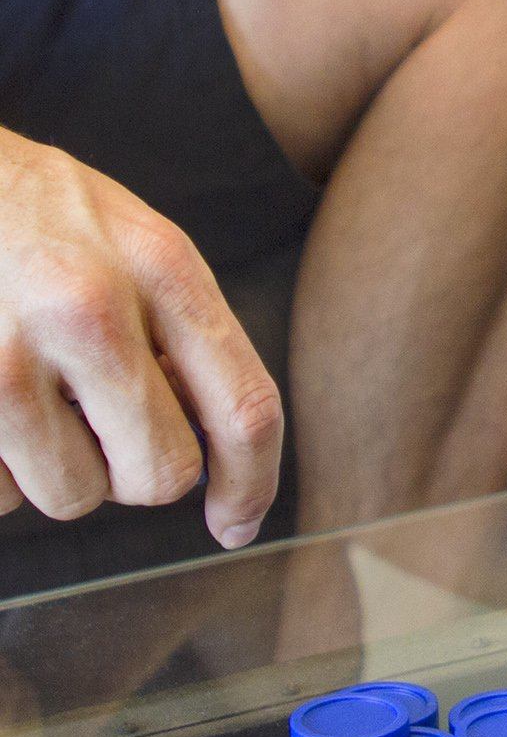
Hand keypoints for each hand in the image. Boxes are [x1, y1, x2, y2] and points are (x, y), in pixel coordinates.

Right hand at [0, 131, 281, 546]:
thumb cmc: (34, 214)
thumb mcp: (133, 239)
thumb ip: (182, 329)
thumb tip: (214, 444)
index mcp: (160, 267)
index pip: (244, 405)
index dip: (252, 483)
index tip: (236, 523)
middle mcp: (89, 311)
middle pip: (160, 474)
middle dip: (136, 471)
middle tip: (101, 423)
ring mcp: (5, 357)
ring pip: (73, 495)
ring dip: (57, 467)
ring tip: (30, 394)